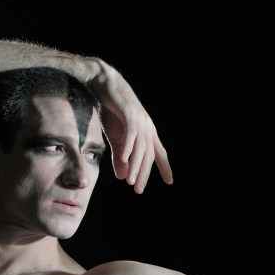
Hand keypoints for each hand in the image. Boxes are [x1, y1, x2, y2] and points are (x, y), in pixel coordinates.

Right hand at [88, 61, 172, 193]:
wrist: (104, 85)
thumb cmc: (111, 111)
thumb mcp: (115, 138)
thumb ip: (120, 158)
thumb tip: (123, 177)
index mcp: (147, 132)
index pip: (158, 152)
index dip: (164, 167)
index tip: (170, 181)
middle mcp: (147, 127)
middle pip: (148, 154)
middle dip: (144, 173)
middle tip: (138, 190)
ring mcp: (140, 120)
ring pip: (140, 147)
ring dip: (135, 165)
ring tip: (130, 181)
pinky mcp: (130, 113)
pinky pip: (131, 134)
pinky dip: (128, 148)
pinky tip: (125, 160)